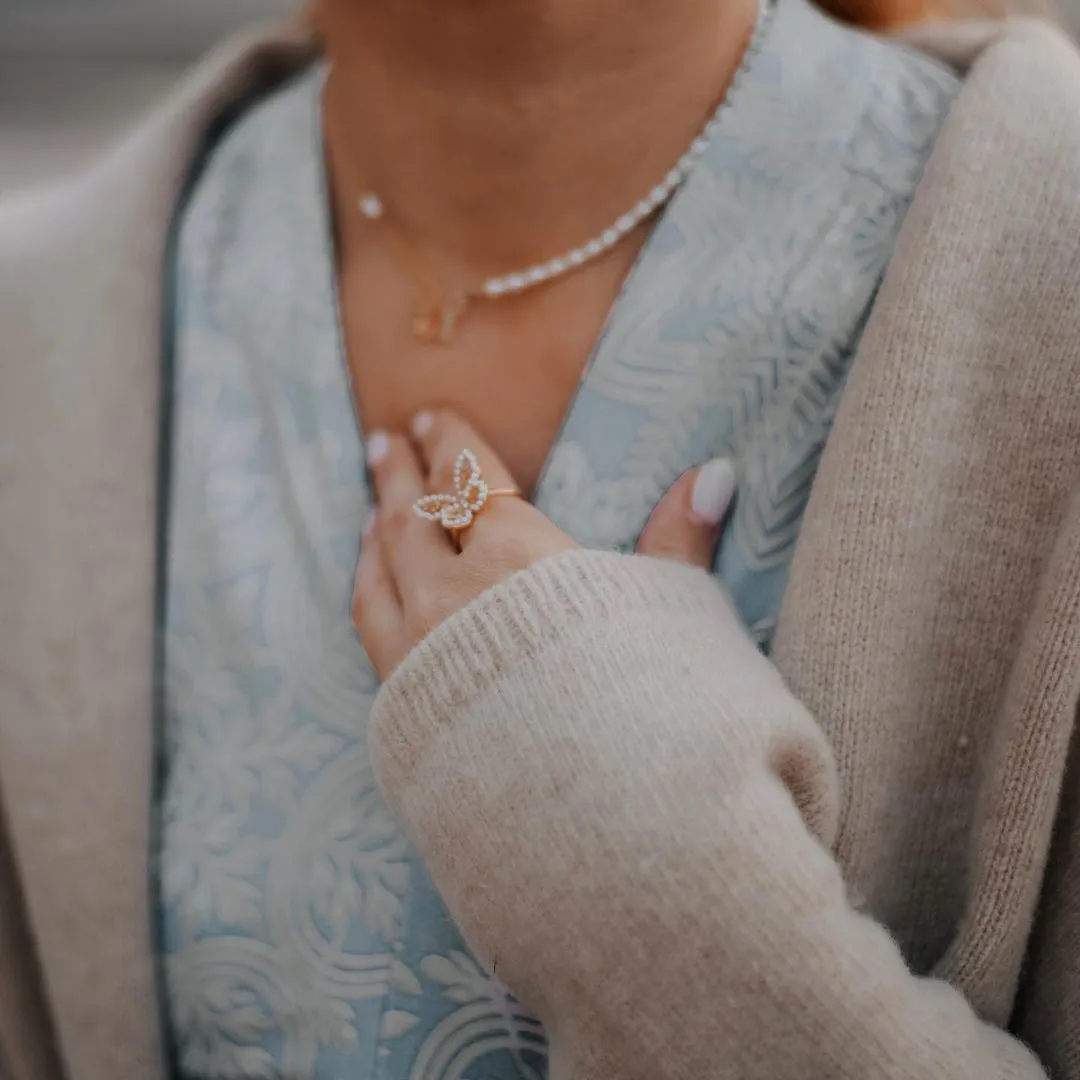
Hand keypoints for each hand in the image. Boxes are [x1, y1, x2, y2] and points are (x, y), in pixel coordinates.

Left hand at [353, 409, 735, 678]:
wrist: (602, 820)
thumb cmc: (650, 708)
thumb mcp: (674, 611)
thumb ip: (681, 540)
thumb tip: (715, 473)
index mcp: (520, 558)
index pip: (470, 479)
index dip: (450, 443)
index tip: (431, 418)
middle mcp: (455, 595)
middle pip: (413, 516)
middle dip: (400, 474)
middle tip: (386, 443)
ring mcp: (420, 651)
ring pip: (381, 568)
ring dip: (375, 528)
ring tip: (370, 508)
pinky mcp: (408, 707)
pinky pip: (370, 624)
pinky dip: (367, 586)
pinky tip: (371, 584)